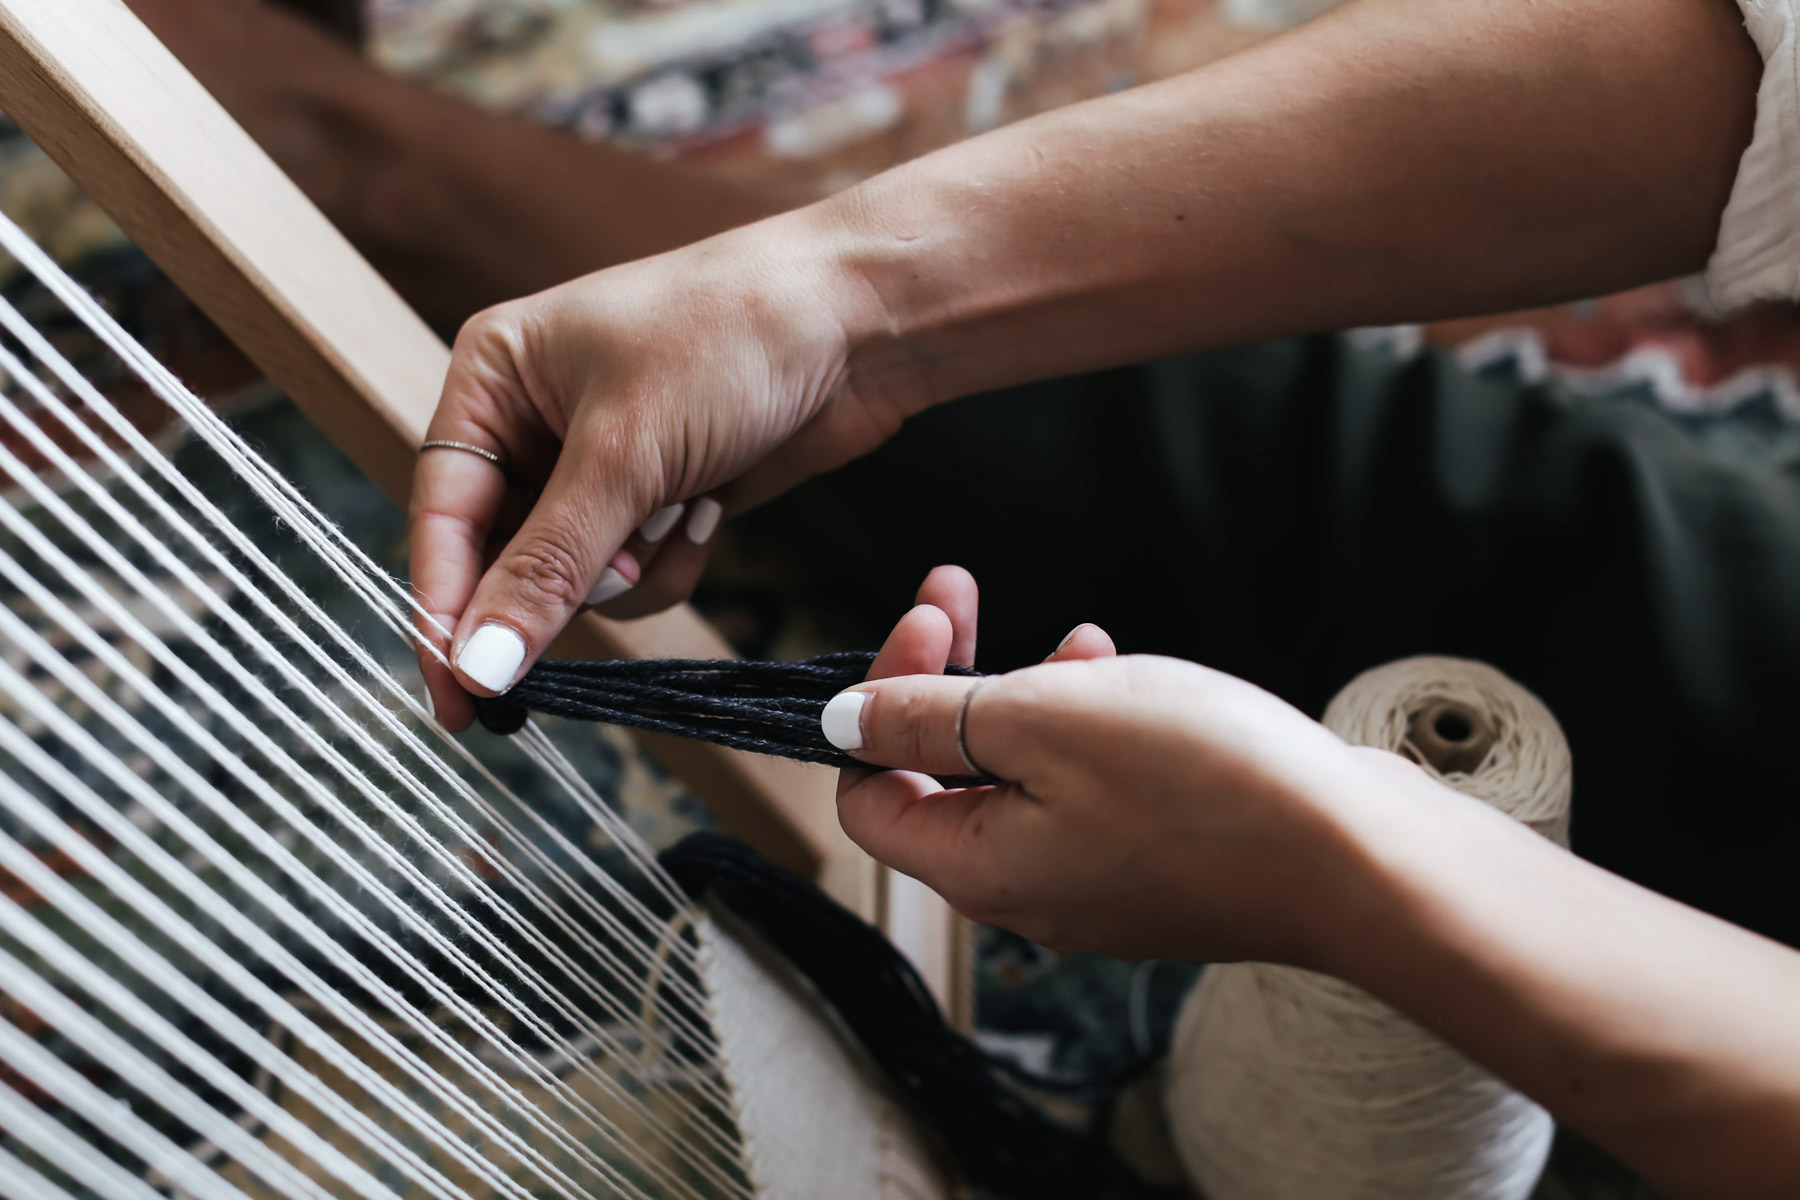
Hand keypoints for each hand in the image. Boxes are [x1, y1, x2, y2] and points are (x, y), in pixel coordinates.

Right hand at [408, 214, 910, 727]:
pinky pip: (640, 574)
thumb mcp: (624, 453)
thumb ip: (547, 567)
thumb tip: (477, 664)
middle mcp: (535, 421)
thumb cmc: (731, 337)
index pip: (440, 517)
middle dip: (571, 578)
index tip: (458, 698)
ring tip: (682, 508)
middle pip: (508, 560)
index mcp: (493, 378)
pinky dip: (674, 558)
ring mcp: (603, 464)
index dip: (446, 611)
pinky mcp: (663, 495)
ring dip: (634, 569)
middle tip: (622, 559)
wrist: (862, 320)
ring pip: (579, 582)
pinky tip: (713, 507)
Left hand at [827, 568, 1422, 964]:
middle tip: (961, 593)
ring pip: (1022, 779)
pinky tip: (1131, 682)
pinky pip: (1089, 794)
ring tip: (1077, 640)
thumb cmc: (1208, 785)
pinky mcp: (1157, 871)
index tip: (929, 618)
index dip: (876, 698)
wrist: (1363, 860)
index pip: (869, 792)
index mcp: (977, 867)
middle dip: (947, 680)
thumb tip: (843, 721)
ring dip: (1026, 697)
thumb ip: (931, 718)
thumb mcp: (1045, 719)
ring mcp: (1096, 888)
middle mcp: (1025, 893)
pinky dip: (1089, 731)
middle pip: (943, 779)